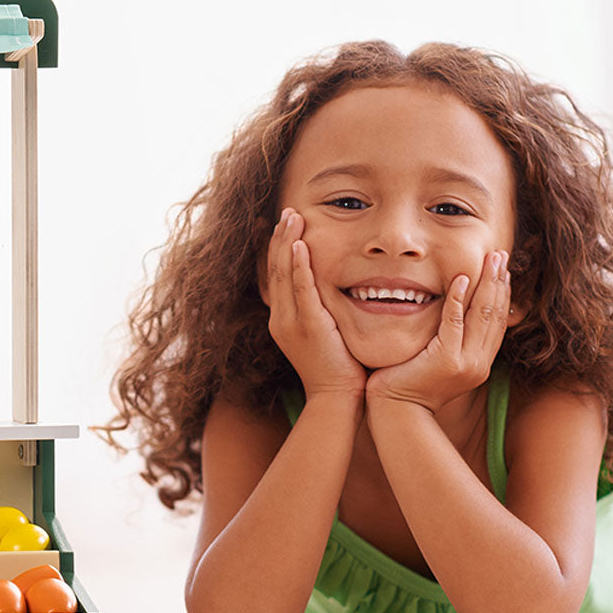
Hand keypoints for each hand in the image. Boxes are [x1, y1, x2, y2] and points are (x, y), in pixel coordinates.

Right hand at [265, 208, 366, 400]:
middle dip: (279, 238)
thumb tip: (332, 294)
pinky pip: (301, 288)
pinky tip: (300, 244)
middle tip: (286, 212)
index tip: (277, 225)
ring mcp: (291, 322)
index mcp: (281, 320)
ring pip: (284, 273)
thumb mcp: (323, 337)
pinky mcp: (308, 325)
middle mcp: (280, 318)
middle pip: (274, 269)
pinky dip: (299, 264)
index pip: (275, 276)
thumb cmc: (338, 371)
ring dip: (287, 242)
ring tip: (292, 217)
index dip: (275, 248)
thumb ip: (321, 313)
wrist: (336, 400)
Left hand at [364, 250, 511, 414]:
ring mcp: (465, 363)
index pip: (497, 323)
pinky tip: (461, 279)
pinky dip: (459, 299)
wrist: (397, 411)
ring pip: (483, 315)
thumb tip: (453, 315)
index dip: (502, 294)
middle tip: (501, 256)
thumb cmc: (409, 384)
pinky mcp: (447, 360)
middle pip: (496, 315)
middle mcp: (479, 364)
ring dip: (487, 284)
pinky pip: (455, 322)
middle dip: (500, 282)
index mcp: (479, 363)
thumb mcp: (437, 361)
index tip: (503, 270)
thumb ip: (449, 341)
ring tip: (491, 260)